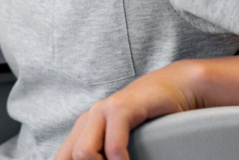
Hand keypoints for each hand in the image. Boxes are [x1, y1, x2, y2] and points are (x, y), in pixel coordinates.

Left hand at [53, 60, 203, 159]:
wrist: (175, 86)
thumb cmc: (151, 119)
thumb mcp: (122, 140)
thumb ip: (105, 153)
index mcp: (84, 131)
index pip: (63, 158)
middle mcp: (88, 120)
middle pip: (70, 158)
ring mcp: (102, 111)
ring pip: (84, 153)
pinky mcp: (121, 108)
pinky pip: (113, 146)